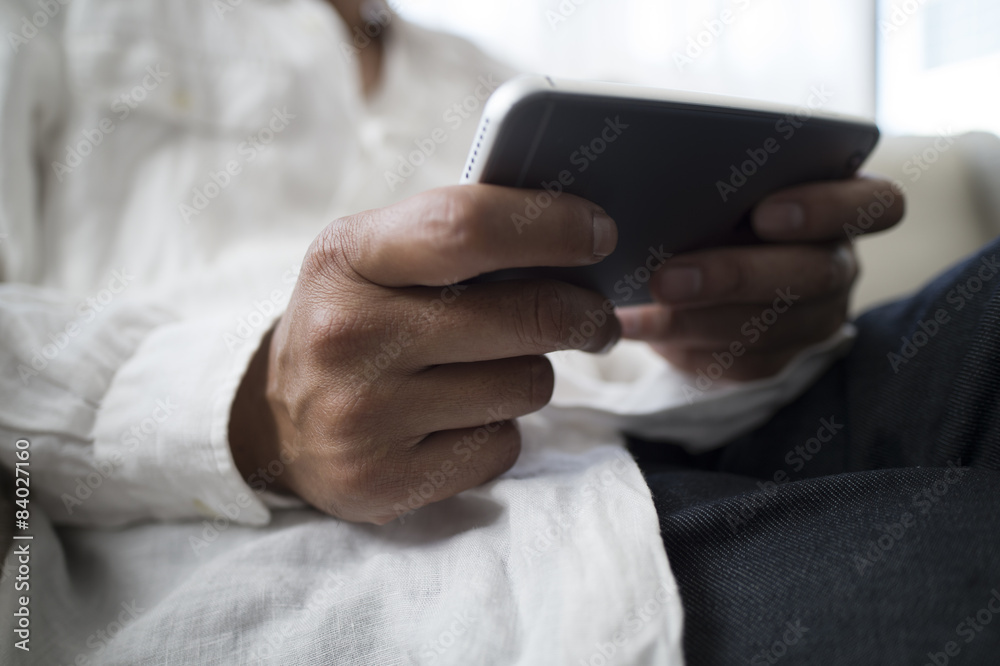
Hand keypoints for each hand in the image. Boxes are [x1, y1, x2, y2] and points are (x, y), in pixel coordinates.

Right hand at [229, 185, 619, 523]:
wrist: (276, 422)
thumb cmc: (352, 320)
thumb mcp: (373, 258)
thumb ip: (454, 240)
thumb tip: (574, 236)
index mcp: (348, 258)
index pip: (465, 228)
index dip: (550, 226)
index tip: (599, 232)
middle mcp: (349, 336)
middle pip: (526, 316)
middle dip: (583, 314)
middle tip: (594, 317)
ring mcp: (364, 416)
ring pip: (527, 385)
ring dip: (530, 374)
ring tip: (493, 370)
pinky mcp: (386, 480)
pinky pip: (502, 446)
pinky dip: (500, 430)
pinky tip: (461, 419)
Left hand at [617, 176, 904, 379]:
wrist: (689, 263)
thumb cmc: (709, 202)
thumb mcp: (717, 183)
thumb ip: (712, 178)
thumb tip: (651, 179)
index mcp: (843, 202)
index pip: (876, 204)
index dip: (828, 210)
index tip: (764, 212)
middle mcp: (837, 262)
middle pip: (813, 274)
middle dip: (735, 277)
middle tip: (666, 278)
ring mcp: (815, 317)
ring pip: (773, 328)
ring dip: (699, 321)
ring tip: (639, 313)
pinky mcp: (781, 358)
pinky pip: (745, 363)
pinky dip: (687, 348)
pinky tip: (640, 330)